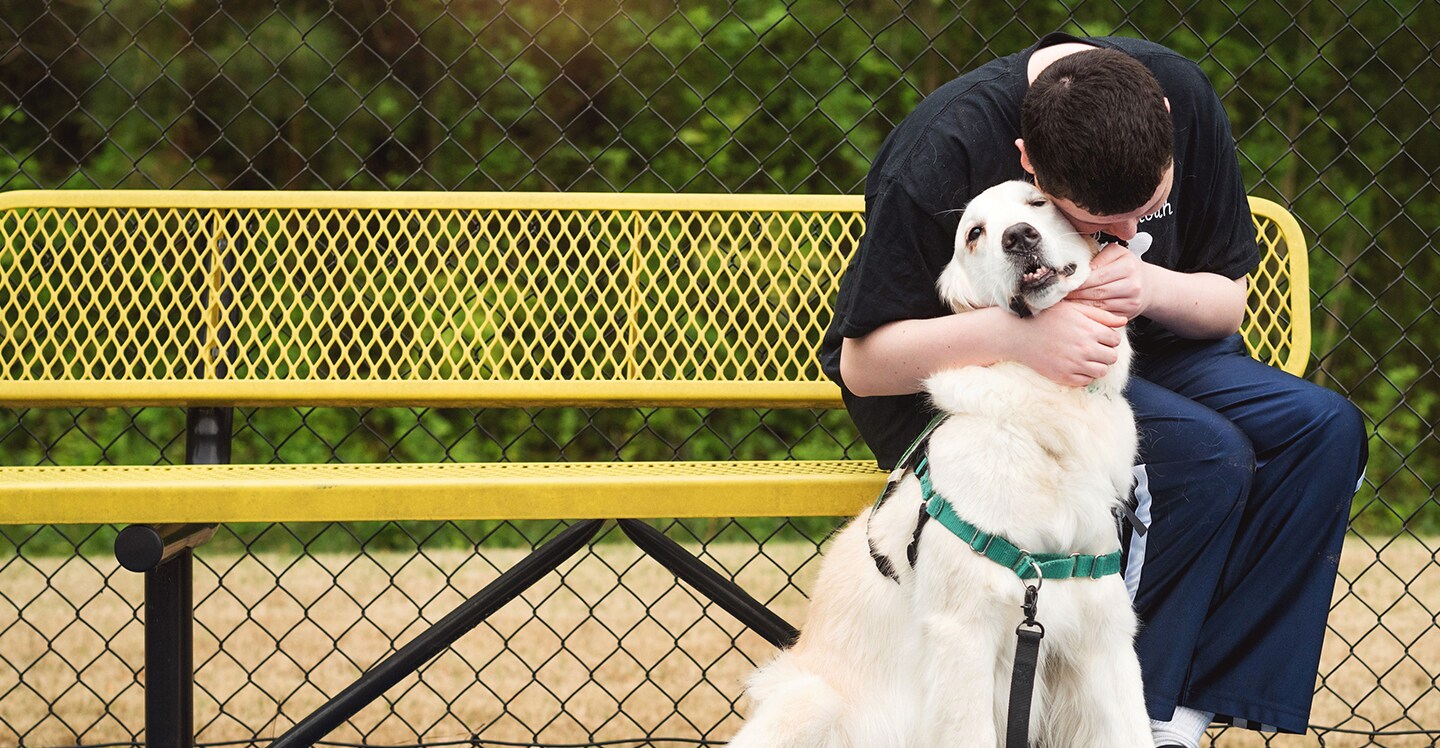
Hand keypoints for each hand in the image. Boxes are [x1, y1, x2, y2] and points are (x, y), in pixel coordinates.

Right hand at [1007, 301, 1126, 386]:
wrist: (1018, 333)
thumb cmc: (1046, 316)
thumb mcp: (1074, 309)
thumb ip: (1101, 315)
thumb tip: (1123, 322)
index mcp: (1090, 330)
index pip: (1115, 340)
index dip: (1108, 337)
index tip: (1096, 334)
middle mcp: (1085, 349)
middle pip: (1111, 357)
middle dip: (1105, 351)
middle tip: (1091, 346)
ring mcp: (1074, 365)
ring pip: (1101, 371)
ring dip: (1097, 364)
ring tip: (1084, 356)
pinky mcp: (1064, 376)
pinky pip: (1086, 381)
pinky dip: (1084, 374)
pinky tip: (1074, 364)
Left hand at [1066, 243, 1150, 319]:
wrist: (1147, 285)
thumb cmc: (1126, 266)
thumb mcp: (1116, 254)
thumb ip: (1099, 257)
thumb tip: (1079, 267)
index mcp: (1128, 266)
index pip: (1098, 275)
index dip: (1079, 280)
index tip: (1064, 282)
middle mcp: (1132, 285)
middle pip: (1097, 291)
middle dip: (1076, 294)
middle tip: (1060, 293)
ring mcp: (1130, 302)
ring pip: (1099, 305)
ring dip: (1079, 304)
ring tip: (1065, 301)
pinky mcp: (1127, 314)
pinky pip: (1103, 315)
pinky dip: (1088, 313)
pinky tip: (1077, 309)